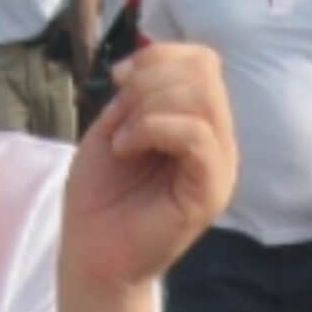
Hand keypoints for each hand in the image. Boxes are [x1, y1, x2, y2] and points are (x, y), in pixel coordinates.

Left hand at [62, 42, 235, 291]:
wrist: (93, 255)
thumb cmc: (101, 196)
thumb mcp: (115, 127)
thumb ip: (138, 93)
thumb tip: (147, 59)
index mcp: (199, 123)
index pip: (202, 61)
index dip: (159, 55)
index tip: (118, 79)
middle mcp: (218, 141)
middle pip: (204, 70)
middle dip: (150, 79)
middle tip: (119, 115)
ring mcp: (219, 166)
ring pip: (200, 97)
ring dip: (147, 107)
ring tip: (122, 140)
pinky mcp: (211, 190)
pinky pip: (195, 134)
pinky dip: (151, 128)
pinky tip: (125, 149)